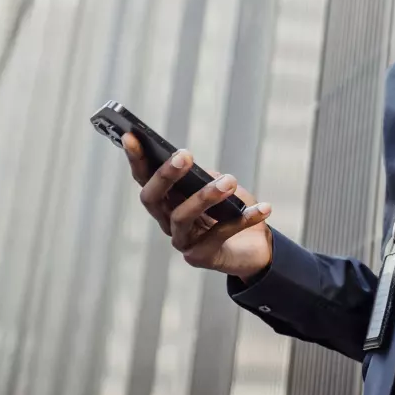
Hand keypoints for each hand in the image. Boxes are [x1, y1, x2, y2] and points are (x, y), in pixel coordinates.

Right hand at [124, 134, 272, 280]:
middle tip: (185, 156)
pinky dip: (243, 219)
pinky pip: (220, 235)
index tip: (131, 136)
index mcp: (168, 201)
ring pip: (182, 217)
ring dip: (205, 196)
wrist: (256, 246)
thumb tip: (194, 165)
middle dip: (165, 176)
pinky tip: (263, 208)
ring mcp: (183, 241)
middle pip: (153, 199)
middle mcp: (168, 221)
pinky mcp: (201, 257)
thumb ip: (204, 176)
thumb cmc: (233, 210)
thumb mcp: (219, 185)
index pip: (145, 179)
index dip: (136, 159)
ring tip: (229, 181)